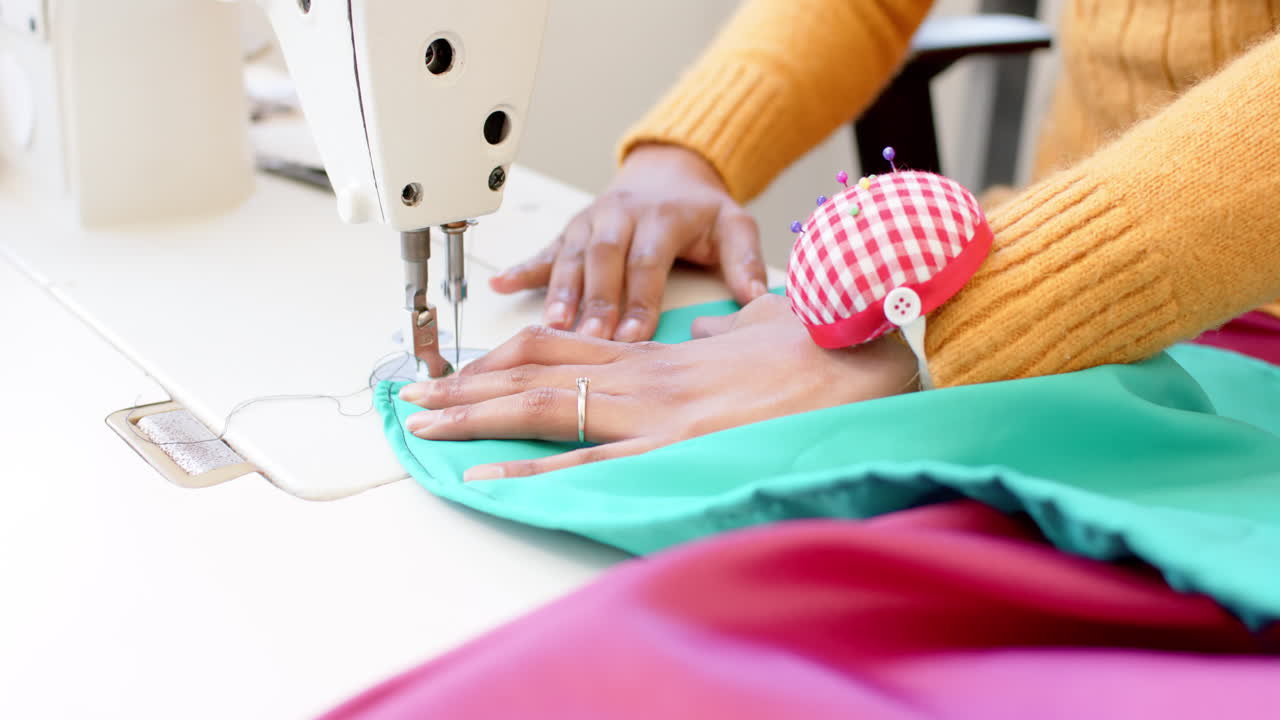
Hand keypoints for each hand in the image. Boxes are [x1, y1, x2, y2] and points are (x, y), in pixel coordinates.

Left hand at [398, 295, 919, 480]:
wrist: (861, 352)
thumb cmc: (816, 343)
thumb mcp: (757, 327)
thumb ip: (722, 332)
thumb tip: (707, 333)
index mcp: (656, 350)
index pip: (557, 344)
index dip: (501, 357)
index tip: (460, 371)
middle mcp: (640, 371)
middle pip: (531, 372)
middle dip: (464, 388)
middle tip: (410, 400)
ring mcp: (650, 406)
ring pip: (541, 403)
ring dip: (473, 416)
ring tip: (421, 427)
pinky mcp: (671, 440)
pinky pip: (584, 455)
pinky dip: (528, 465)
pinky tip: (483, 473)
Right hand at [488, 144, 768, 342]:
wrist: (669, 171)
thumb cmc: (700, 209)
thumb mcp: (734, 224)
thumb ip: (745, 260)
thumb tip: (759, 297)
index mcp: (661, 217)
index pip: (647, 261)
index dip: (638, 299)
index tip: (632, 336)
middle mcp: (621, 215)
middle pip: (603, 260)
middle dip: (594, 300)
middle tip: (590, 338)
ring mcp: (591, 223)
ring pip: (570, 257)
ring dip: (559, 292)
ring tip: (551, 326)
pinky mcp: (571, 231)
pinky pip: (544, 251)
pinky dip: (522, 269)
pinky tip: (499, 286)